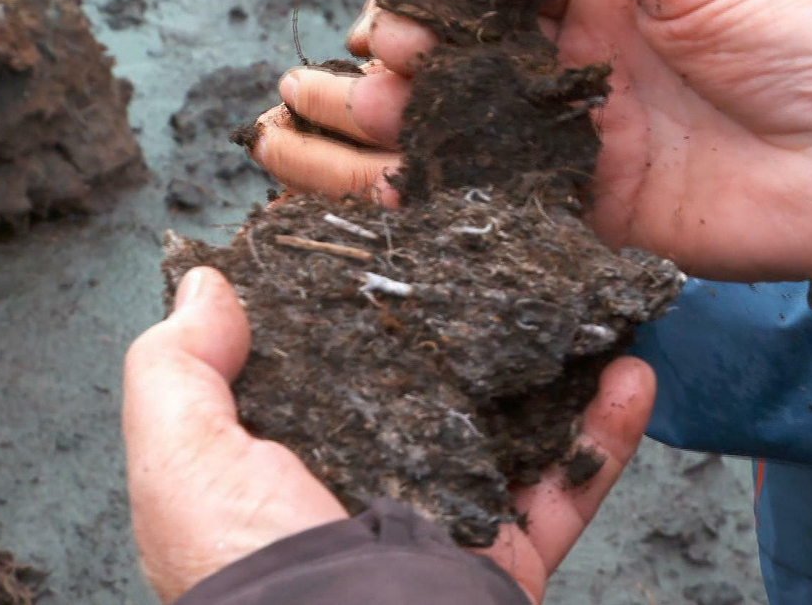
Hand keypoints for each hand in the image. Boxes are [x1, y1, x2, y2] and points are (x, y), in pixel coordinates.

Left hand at [123, 267, 654, 601]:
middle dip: (478, 331)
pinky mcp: (507, 559)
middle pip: (439, 393)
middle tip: (514, 265)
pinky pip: (571, 487)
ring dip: (562, 370)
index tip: (404, 244)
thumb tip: (205, 284)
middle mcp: (372, 488)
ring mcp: (447, 523)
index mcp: (290, 467)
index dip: (364, 310)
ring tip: (591, 307)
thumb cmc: (254, 568)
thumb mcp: (182, 461)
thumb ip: (179, 369)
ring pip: (517, 432)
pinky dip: (609, 435)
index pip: (333, 371)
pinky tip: (633, 374)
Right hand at [252, 0, 811, 283]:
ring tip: (344, 132)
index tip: (389, 19)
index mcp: (597, 1)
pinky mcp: (595, 214)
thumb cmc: (796, 39)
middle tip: (356, 82)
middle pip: (462, 69)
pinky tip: (394, 197)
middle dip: (397, 72)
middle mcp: (575, 72)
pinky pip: (508, 204)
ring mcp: (580, 145)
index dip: (427, 4)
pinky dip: (451, 199)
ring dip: (403, 134)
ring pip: (469, 137)